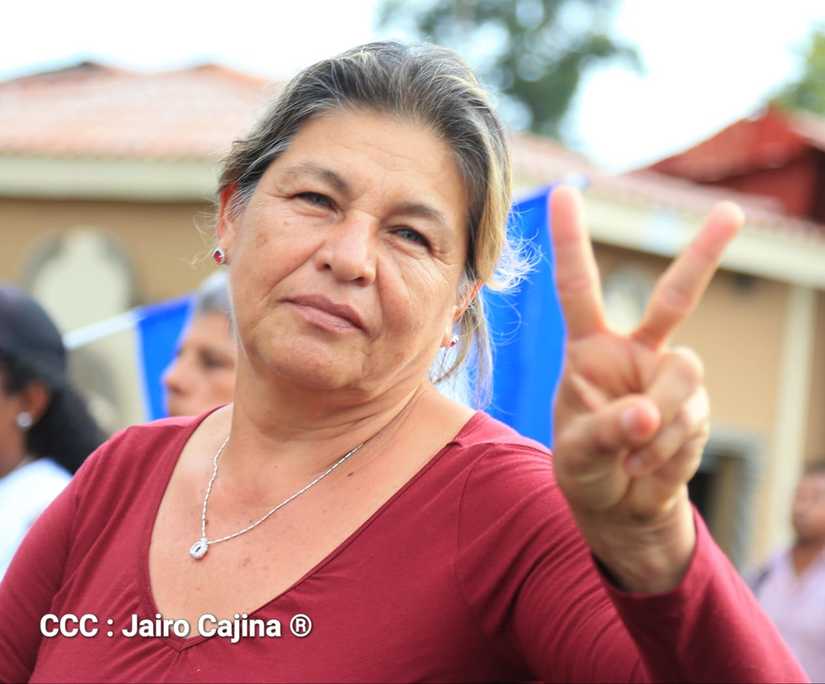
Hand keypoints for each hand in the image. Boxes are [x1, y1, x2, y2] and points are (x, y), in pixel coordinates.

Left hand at [549, 186, 742, 591]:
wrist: (621, 508)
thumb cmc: (586, 470)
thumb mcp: (577, 454)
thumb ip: (605, 432)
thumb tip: (646, 413)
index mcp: (590, 349)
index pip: (579, 288)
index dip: (572, 242)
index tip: (566, 192)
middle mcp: (635, 353)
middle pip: (673, 297)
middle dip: (703, 254)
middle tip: (731, 213)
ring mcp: (669, 380)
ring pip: (685, 377)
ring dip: (658, 423)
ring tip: (631, 458)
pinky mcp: (695, 410)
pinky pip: (690, 421)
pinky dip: (665, 451)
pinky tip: (645, 469)